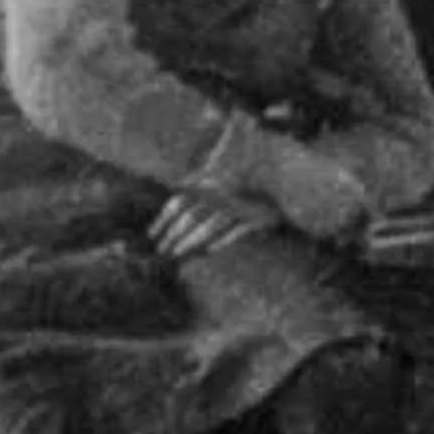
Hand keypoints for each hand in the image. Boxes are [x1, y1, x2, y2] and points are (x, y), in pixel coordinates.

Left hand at [148, 186, 279, 261]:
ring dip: (192, 241)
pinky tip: (210, 251)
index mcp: (209, 182)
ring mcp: (238, 205)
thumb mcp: (221, 179)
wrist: (281, 177)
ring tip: (178, 256)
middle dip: (174, 235)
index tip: (151, 236)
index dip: (163, 219)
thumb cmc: (245, 183)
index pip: (179, 201)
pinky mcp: (256, 216)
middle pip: (191, 215)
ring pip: (210, 225)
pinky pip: (237, 229)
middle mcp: (221, 193)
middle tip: (162, 253)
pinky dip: (223, 239)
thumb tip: (178, 187)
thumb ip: (200, 182)